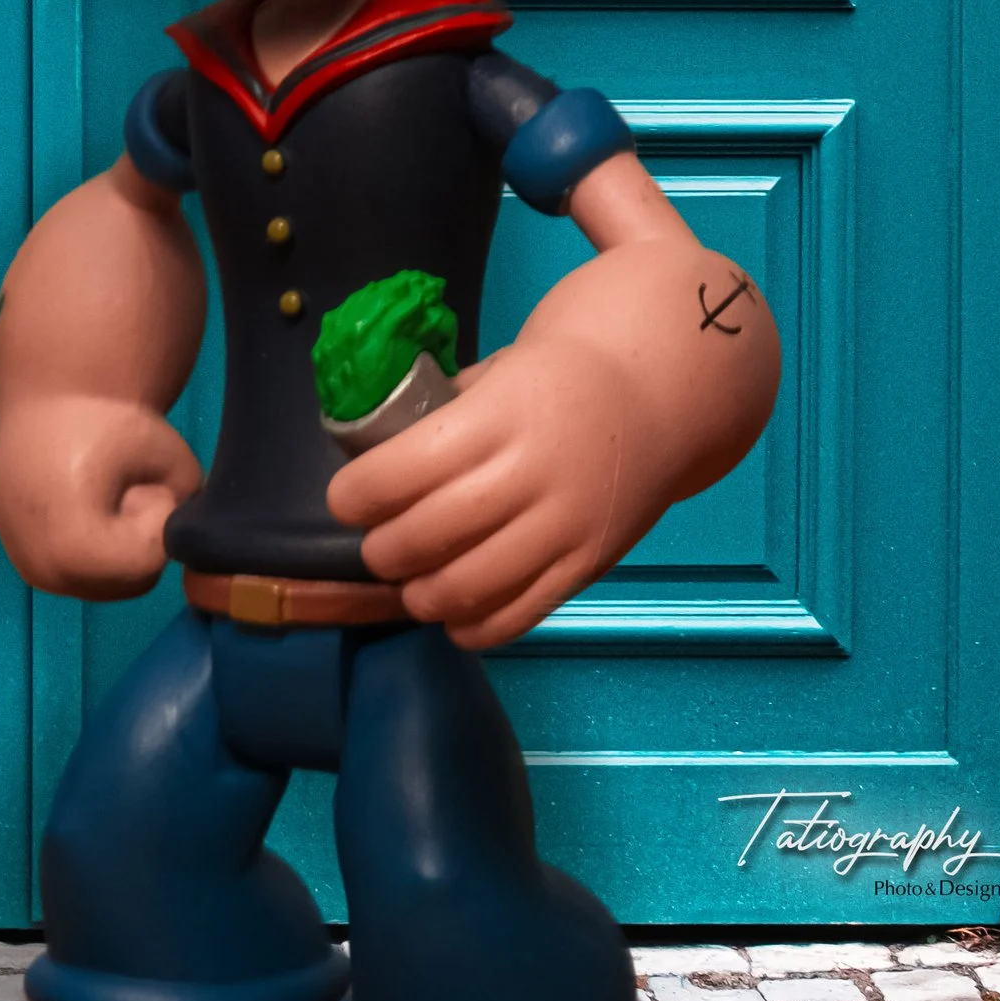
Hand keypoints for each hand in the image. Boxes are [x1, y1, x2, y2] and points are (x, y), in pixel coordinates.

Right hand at [0, 395, 203, 599]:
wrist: (46, 400)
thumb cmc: (108, 422)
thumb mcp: (169, 455)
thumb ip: (191, 506)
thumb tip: (191, 542)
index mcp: (71, 545)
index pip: (149, 562)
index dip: (159, 519)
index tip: (145, 479)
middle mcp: (44, 570)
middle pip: (131, 582)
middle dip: (142, 538)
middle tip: (130, 486)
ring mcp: (28, 568)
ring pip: (109, 584)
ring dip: (122, 548)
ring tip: (107, 497)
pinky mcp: (24, 562)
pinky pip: (81, 573)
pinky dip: (96, 549)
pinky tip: (86, 507)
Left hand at [325, 216, 779, 647]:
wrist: (653, 397)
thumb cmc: (554, 383)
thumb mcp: (495, 373)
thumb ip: (439, 414)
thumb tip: (365, 453)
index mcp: (499, 415)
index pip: (406, 468)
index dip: (360, 494)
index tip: (345, 500)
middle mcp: (532, 474)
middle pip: (430, 533)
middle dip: (384, 551)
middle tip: (376, 547)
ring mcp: (565, 525)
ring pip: (469, 585)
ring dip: (420, 595)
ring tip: (410, 584)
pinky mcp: (588, 566)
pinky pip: (519, 614)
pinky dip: (473, 627)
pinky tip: (453, 614)